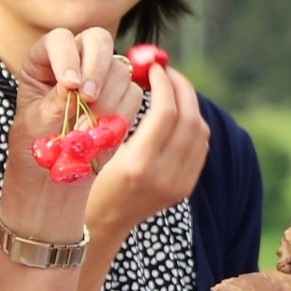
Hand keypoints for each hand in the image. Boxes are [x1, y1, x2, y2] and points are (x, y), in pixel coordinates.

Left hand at [3, 26, 143, 233]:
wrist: (55, 176)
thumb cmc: (35, 148)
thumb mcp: (36, 125)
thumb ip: (55, 102)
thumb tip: (74, 84)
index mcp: (43, 60)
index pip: (60, 39)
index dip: (67, 57)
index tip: (70, 84)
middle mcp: (75, 60)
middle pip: (98, 40)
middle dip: (97, 67)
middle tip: (89, 97)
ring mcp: (101, 77)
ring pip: (120, 68)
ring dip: (108, 97)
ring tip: (87, 126)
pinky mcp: (122, 96)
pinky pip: (134, 93)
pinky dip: (121, 112)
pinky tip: (102, 129)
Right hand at [86, 60, 209, 240]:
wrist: (102, 223)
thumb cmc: (89, 179)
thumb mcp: (98, 150)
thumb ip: (121, 117)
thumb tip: (140, 79)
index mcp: (138, 164)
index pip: (166, 112)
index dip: (164, 84)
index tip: (155, 68)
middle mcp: (164, 175)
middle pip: (189, 118)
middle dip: (182, 88)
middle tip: (168, 72)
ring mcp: (179, 183)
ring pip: (200, 131)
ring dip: (190, 104)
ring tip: (172, 89)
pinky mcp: (185, 187)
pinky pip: (200, 147)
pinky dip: (193, 124)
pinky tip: (178, 113)